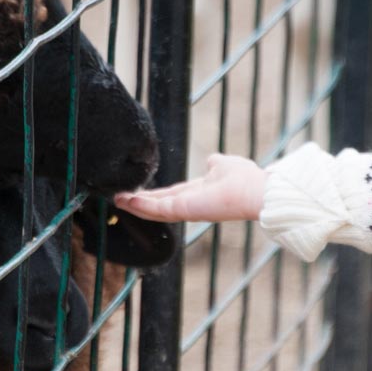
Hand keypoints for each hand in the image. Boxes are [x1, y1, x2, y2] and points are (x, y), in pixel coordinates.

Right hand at [113, 154, 266, 223]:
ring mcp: (186, 209)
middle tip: (118, 198)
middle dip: (138, 202)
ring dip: (134, 205)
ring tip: (116, 200)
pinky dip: (141, 206)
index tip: (137, 191)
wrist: (255, 192)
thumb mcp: (224, 165)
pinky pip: (157, 209)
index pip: (171, 195)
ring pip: (155, 210)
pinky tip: (125, 200)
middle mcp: (190, 204)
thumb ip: (214, 164)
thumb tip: (210, 160)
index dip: (154, 194)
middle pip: (158, 205)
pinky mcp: (184, 209)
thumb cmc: (245, 179)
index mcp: (198, 194)